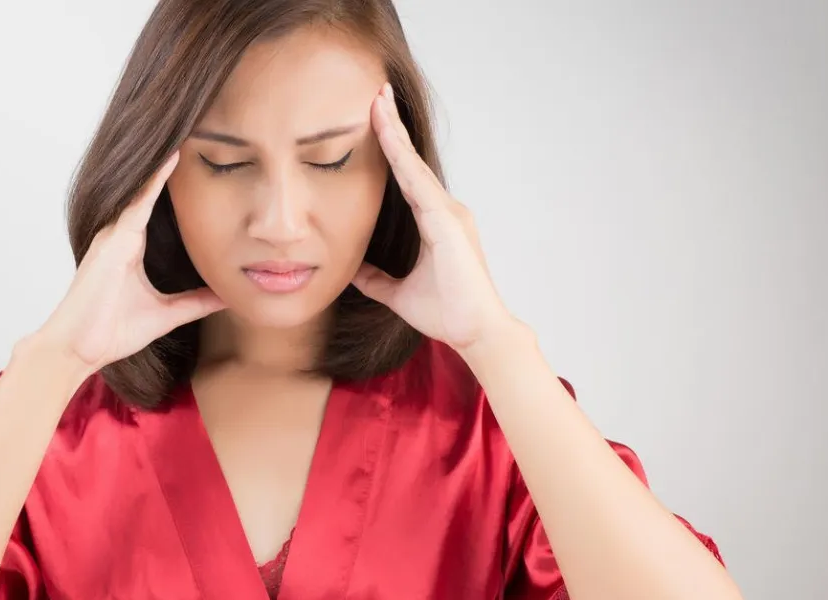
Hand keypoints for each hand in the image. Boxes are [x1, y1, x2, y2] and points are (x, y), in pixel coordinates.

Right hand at [23, 150, 224, 370]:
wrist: (78, 349)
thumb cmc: (111, 332)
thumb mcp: (166, 315)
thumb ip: (195, 302)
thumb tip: (227, 297)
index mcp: (131, 247)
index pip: (156, 207)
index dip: (174, 184)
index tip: (198, 160)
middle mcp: (120, 234)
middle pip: (149, 190)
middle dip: (170, 163)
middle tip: (197, 130)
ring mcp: (114, 234)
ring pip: (144, 189)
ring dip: (165, 163)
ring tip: (189, 131)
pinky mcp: (113, 242)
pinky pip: (136, 204)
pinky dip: (154, 182)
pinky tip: (171, 159)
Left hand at [352, 83, 515, 352]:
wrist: (476, 333)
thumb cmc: (447, 313)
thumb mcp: (398, 293)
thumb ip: (376, 279)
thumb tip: (351, 269)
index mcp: (436, 222)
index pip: (406, 177)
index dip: (391, 147)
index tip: (375, 117)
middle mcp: (445, 210)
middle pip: (411, 162)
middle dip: (392, 128)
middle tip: (375, 94)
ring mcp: (449, 213)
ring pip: (414, 165)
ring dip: (395, 134)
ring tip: (377, 103)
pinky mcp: (447, 222)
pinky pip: (419, 183)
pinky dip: (403, 158)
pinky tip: (388, 136)